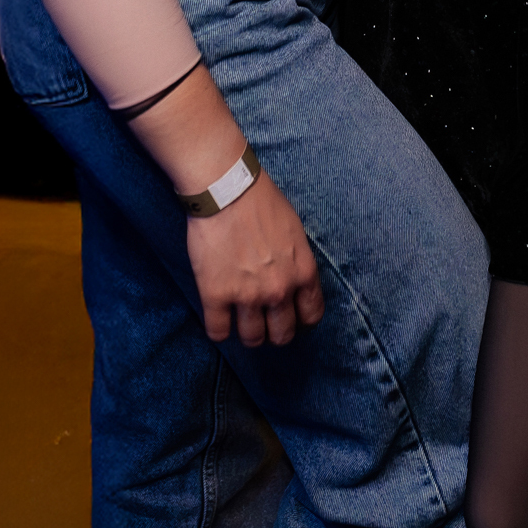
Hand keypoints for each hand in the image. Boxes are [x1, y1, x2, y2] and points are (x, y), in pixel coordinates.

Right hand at [125, 62, 323, 346]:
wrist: (227, 187)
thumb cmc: (262, 201)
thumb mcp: (295, 230)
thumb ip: (296, 261)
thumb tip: (294, 282)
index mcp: (303, 271)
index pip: (311, 315)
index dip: (301, 320)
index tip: (291, 317)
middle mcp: (279, 289)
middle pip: (282, 334)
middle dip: (275, 331)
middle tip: (265, 322)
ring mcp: (247, 295)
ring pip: (252, 339)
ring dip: (248, 333)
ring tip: (241, 320)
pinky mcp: (216, 295)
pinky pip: (218, 332)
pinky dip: (219, 329)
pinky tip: (219, 318)